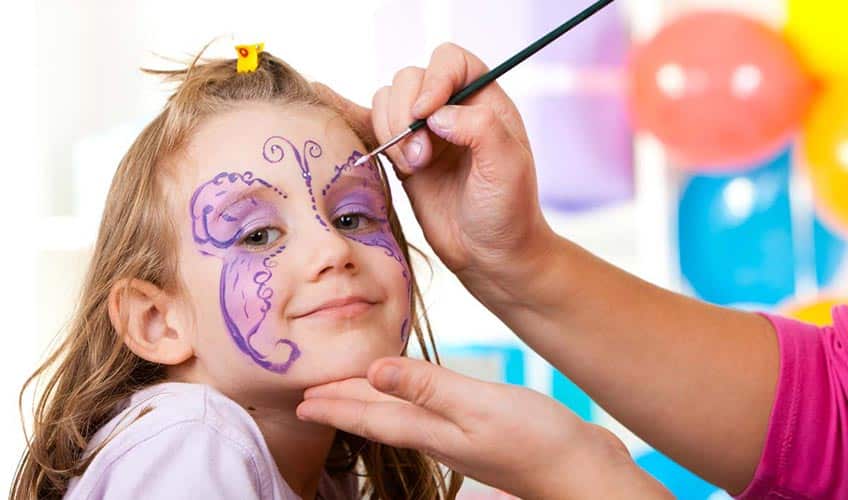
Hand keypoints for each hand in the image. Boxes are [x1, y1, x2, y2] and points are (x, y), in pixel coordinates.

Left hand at [296, 357, 670, 499]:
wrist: (583, 473)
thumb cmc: (538, 443)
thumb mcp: (479, 406)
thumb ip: (428, 387)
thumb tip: (373, 372)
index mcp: (433, 430)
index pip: (371, 415)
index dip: (335, 404)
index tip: (302, 398)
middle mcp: (440, 436)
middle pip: (380, 417)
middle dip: (345, 405)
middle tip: (313, 396)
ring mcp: (461, 437)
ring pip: (402, 416)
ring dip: (373, 404)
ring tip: (352, 395)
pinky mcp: (483, 430)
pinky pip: (431, 412)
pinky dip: (411, 400)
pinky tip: (417, 396)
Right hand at [314, 43, 557, 303]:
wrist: (490, 255)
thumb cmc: (508, 212)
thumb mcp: (507, 167)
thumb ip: (480, 129)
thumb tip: (435, 114)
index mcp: (484, 101)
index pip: (450, 62)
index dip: (433, 79)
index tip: (426, 114)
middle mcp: (451, 110)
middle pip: (409, 79)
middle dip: (405, 115)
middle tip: (420, 159)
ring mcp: (423, 134)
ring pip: (386, 103)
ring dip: (389, 131)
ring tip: (411, 167)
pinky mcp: (401, 158)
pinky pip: (369, 128)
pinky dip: (349, 116)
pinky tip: (328, 103)